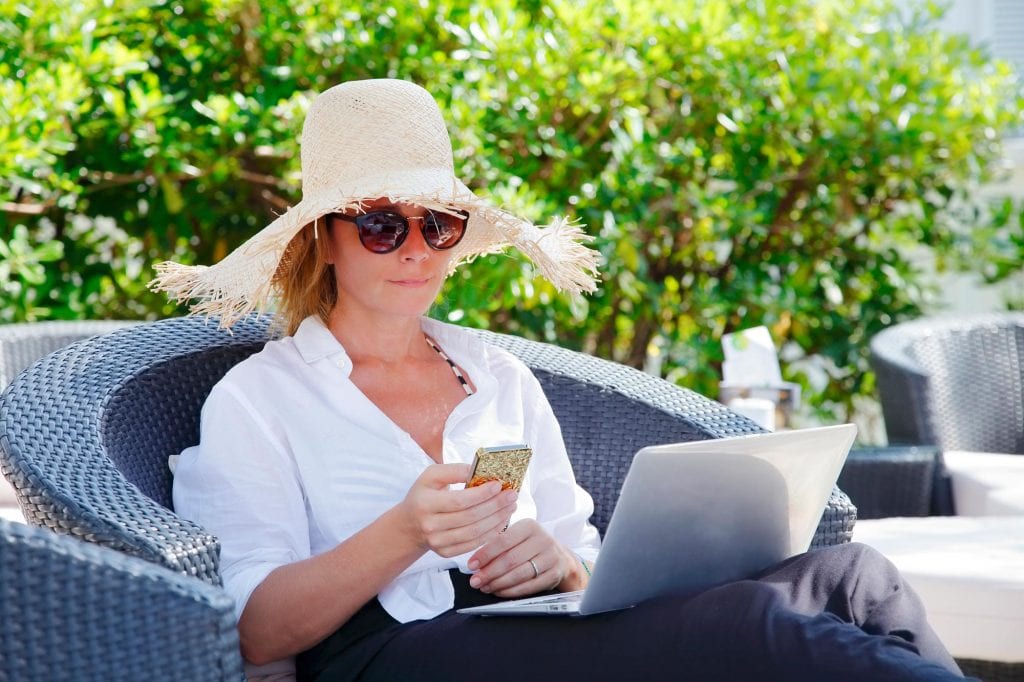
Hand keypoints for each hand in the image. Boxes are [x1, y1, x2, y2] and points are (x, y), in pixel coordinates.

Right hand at [395, 463, 517, 557]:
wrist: (410, 524)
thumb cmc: (425, 494)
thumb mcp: (431, 476)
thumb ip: (453, 470)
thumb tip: (477, 470)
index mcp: (425, 503)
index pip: (459, 501)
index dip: (482, 494)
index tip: (498, 485)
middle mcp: (430, 525)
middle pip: (470, 517)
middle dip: (495, 506)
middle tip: (512, 495)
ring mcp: (438, 542)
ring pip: (475, 533)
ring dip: (497, 519)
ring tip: (510, 507)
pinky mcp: (446, 552)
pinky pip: (474, 544)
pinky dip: (491, 533)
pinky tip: (501, 520)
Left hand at [466, 519, 581, 597]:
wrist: (560, 556)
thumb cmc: (530, 545)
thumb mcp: (517, 536)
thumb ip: (498, 545)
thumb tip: (476, 562)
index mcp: (529, 526)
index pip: (503, 541)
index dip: (485, 554)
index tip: (472, 565)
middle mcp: (542, 539)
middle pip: (510, 559)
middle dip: (489, 573)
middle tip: (475, 581)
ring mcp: (551, 557)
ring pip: (519, 574)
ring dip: (499, 584)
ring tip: (485, 587)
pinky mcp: (554, 574)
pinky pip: (529, 586)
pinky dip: (511, 591)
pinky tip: (500, 592)